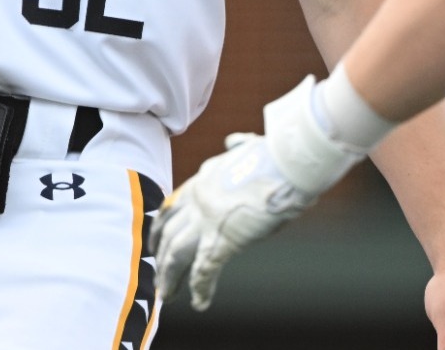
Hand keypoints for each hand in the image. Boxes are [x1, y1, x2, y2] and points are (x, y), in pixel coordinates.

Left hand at [153, 77, 366, 310]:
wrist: (287, 162)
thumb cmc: (277, 155)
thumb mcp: (248, 148)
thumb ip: (237, 149)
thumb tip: (234, 141)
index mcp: (203, 179)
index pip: (173, 206)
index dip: (162, 225)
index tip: (157, 239)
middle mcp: (197, 200)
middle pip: (168, 232)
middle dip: (161, 255)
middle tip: (158, 274)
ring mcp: (207, 220)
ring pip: (176, 254)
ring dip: (170, 277)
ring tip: (168, 295)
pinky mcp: (222, 239)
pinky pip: (204, 270)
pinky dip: (200, 289)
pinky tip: (198, 302)